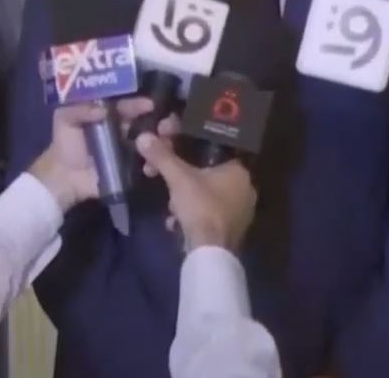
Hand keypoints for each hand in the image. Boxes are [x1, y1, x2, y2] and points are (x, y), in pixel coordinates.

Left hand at [30, 98, 166, 210]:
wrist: (64, 177)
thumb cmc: (65, 144)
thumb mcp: (65, 119)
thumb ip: (80, 109)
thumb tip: (103, 110)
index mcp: (109, 116)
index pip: (128, 107)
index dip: (139, 105)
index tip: (150, 105)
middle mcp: (123, 130)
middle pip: (146, 122)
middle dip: (158, 122)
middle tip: (166, 125)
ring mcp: (130, 150)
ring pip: (152, 142)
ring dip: (161, 141)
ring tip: (165, 143)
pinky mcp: (132, 169)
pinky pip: (147, 163)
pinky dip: (153, 163)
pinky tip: (153, 164)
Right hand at [134, 133, 255, 251]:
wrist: (210, 252)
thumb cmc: (200, 207)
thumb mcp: (178, 178)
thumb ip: (161, 156)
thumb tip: (143, 137)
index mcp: (240, 170)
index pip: (213, 150)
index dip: (187, 149)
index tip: (168, 153)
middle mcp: (245, 189)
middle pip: (205, 173)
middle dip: (179, 177)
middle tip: (161, 179)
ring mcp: (240, 212)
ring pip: (205, 195)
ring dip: (183, 199)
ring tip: (170, 208)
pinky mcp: (231, 230)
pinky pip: (208, 214)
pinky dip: (191, 216)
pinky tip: (176, 223)